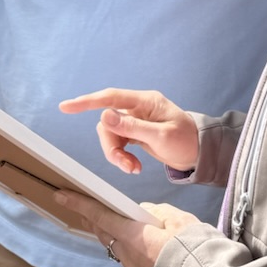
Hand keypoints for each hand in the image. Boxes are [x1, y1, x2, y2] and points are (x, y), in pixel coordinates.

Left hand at [53, 191, 201, 266]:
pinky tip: (146, 253)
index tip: (60, 195)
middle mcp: (127, 255)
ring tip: (123, 230)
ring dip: (117, 239)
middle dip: (93, 221)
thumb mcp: (181, 220)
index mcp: (133, 235)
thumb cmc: (193, 249)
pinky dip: (135, 255)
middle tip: (85, 212)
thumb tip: (146, 213)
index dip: (79, 203)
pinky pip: (134, 265)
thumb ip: (160, 212)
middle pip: (104, 234)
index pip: (99, 215)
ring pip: (119, 251)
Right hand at [58, 88, 198, 175]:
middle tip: (125, 165)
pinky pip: (118, 143)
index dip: (87, 102)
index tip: (66, 107)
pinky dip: (122, 157)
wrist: (200, 152)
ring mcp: (136, 120)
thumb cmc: (186, 140)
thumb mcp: (160, 136)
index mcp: (146, 101)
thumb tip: (104, 115)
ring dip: (117, 155)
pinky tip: (135, 167)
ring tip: (133, 169)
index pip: (111, 98)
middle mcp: (138, 108)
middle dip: (111, 146)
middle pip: (108, 123)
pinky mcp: (135, 133)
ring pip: (111, 135)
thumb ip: (132, 127)